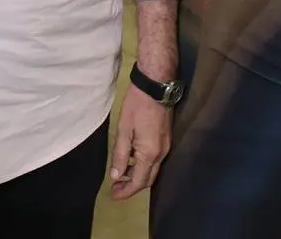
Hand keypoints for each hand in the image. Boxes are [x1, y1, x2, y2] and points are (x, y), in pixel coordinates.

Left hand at [109, 85, 170, 199]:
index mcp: (150, 154)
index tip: (113, 194)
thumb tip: (116, 175)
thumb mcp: (124, 129)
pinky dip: (144, 165)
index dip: (126, 191)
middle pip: (148, 179)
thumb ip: (120, 154)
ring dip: (138, 175)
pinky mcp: (166, 139)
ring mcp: (166, 146)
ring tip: (121, 174)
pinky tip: (133, 159)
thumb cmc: (137, 105)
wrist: (156, 86)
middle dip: (132, 186)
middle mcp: (161, 154)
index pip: (138, 182)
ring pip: (153, 170)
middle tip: (116, 187)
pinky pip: (156, 160)